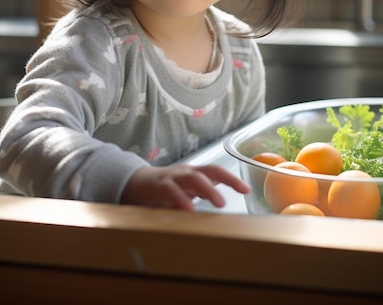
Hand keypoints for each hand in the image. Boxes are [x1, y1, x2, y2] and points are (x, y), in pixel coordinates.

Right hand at [120, 163, 249, 210]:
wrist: (135, 184)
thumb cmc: (165, 191)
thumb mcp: (186, 193)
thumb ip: (201, 197)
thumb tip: (223, 211)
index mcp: (194, 175)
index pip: (216, 172)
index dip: (232, 179)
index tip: (247, 190)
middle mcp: (185, 173)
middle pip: (208, 171)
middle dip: (226, 179)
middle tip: (238, 193)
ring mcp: (172, 178)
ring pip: (192, 177)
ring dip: (208, 189)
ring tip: (219, 202)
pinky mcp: (158, 186)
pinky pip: (170, 190)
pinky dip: (180, 198)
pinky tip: (188, 208)